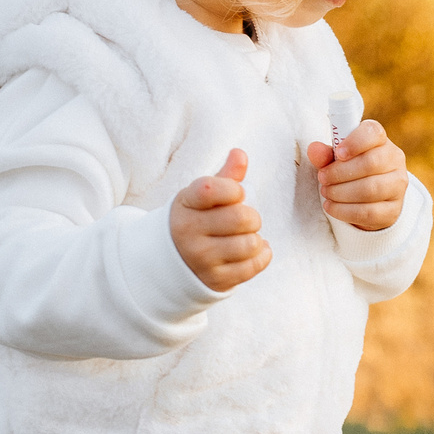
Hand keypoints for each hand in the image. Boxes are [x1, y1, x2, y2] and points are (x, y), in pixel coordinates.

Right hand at [171, 149, 270, 291]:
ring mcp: (201, 259)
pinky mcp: (216, 280)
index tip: (236, 194)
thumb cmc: (196, 220)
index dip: (234, 189)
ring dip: (256, 239)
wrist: (171, 263)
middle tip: (246, 220)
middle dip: (252, 217)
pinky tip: (254, 250)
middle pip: (241, 218)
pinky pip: (254, 266)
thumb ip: (225, 177)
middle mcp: (188, 233)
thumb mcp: (202, 197)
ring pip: (250, 244)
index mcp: (185, 205)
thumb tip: (240, 153)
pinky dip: (262, 255)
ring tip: (246, 237)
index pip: (212, 189)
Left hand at [306, 119, 408, 231]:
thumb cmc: (351, 170)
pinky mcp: (393, 209)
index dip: (355, 142)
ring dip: (341, 192)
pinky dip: (345, 211)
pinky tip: (331, 207)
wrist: (372, 199)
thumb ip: (325, 154)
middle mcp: (394, 160)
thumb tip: (314, 149)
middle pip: (370, 163)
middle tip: (323, 178)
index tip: (338, 153)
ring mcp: (398, 185)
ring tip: (326, 192)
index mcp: (380, 141)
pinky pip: (369, 212)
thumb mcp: (337, 159)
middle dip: (340, 173)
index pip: (373, 133)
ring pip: (370, 189)